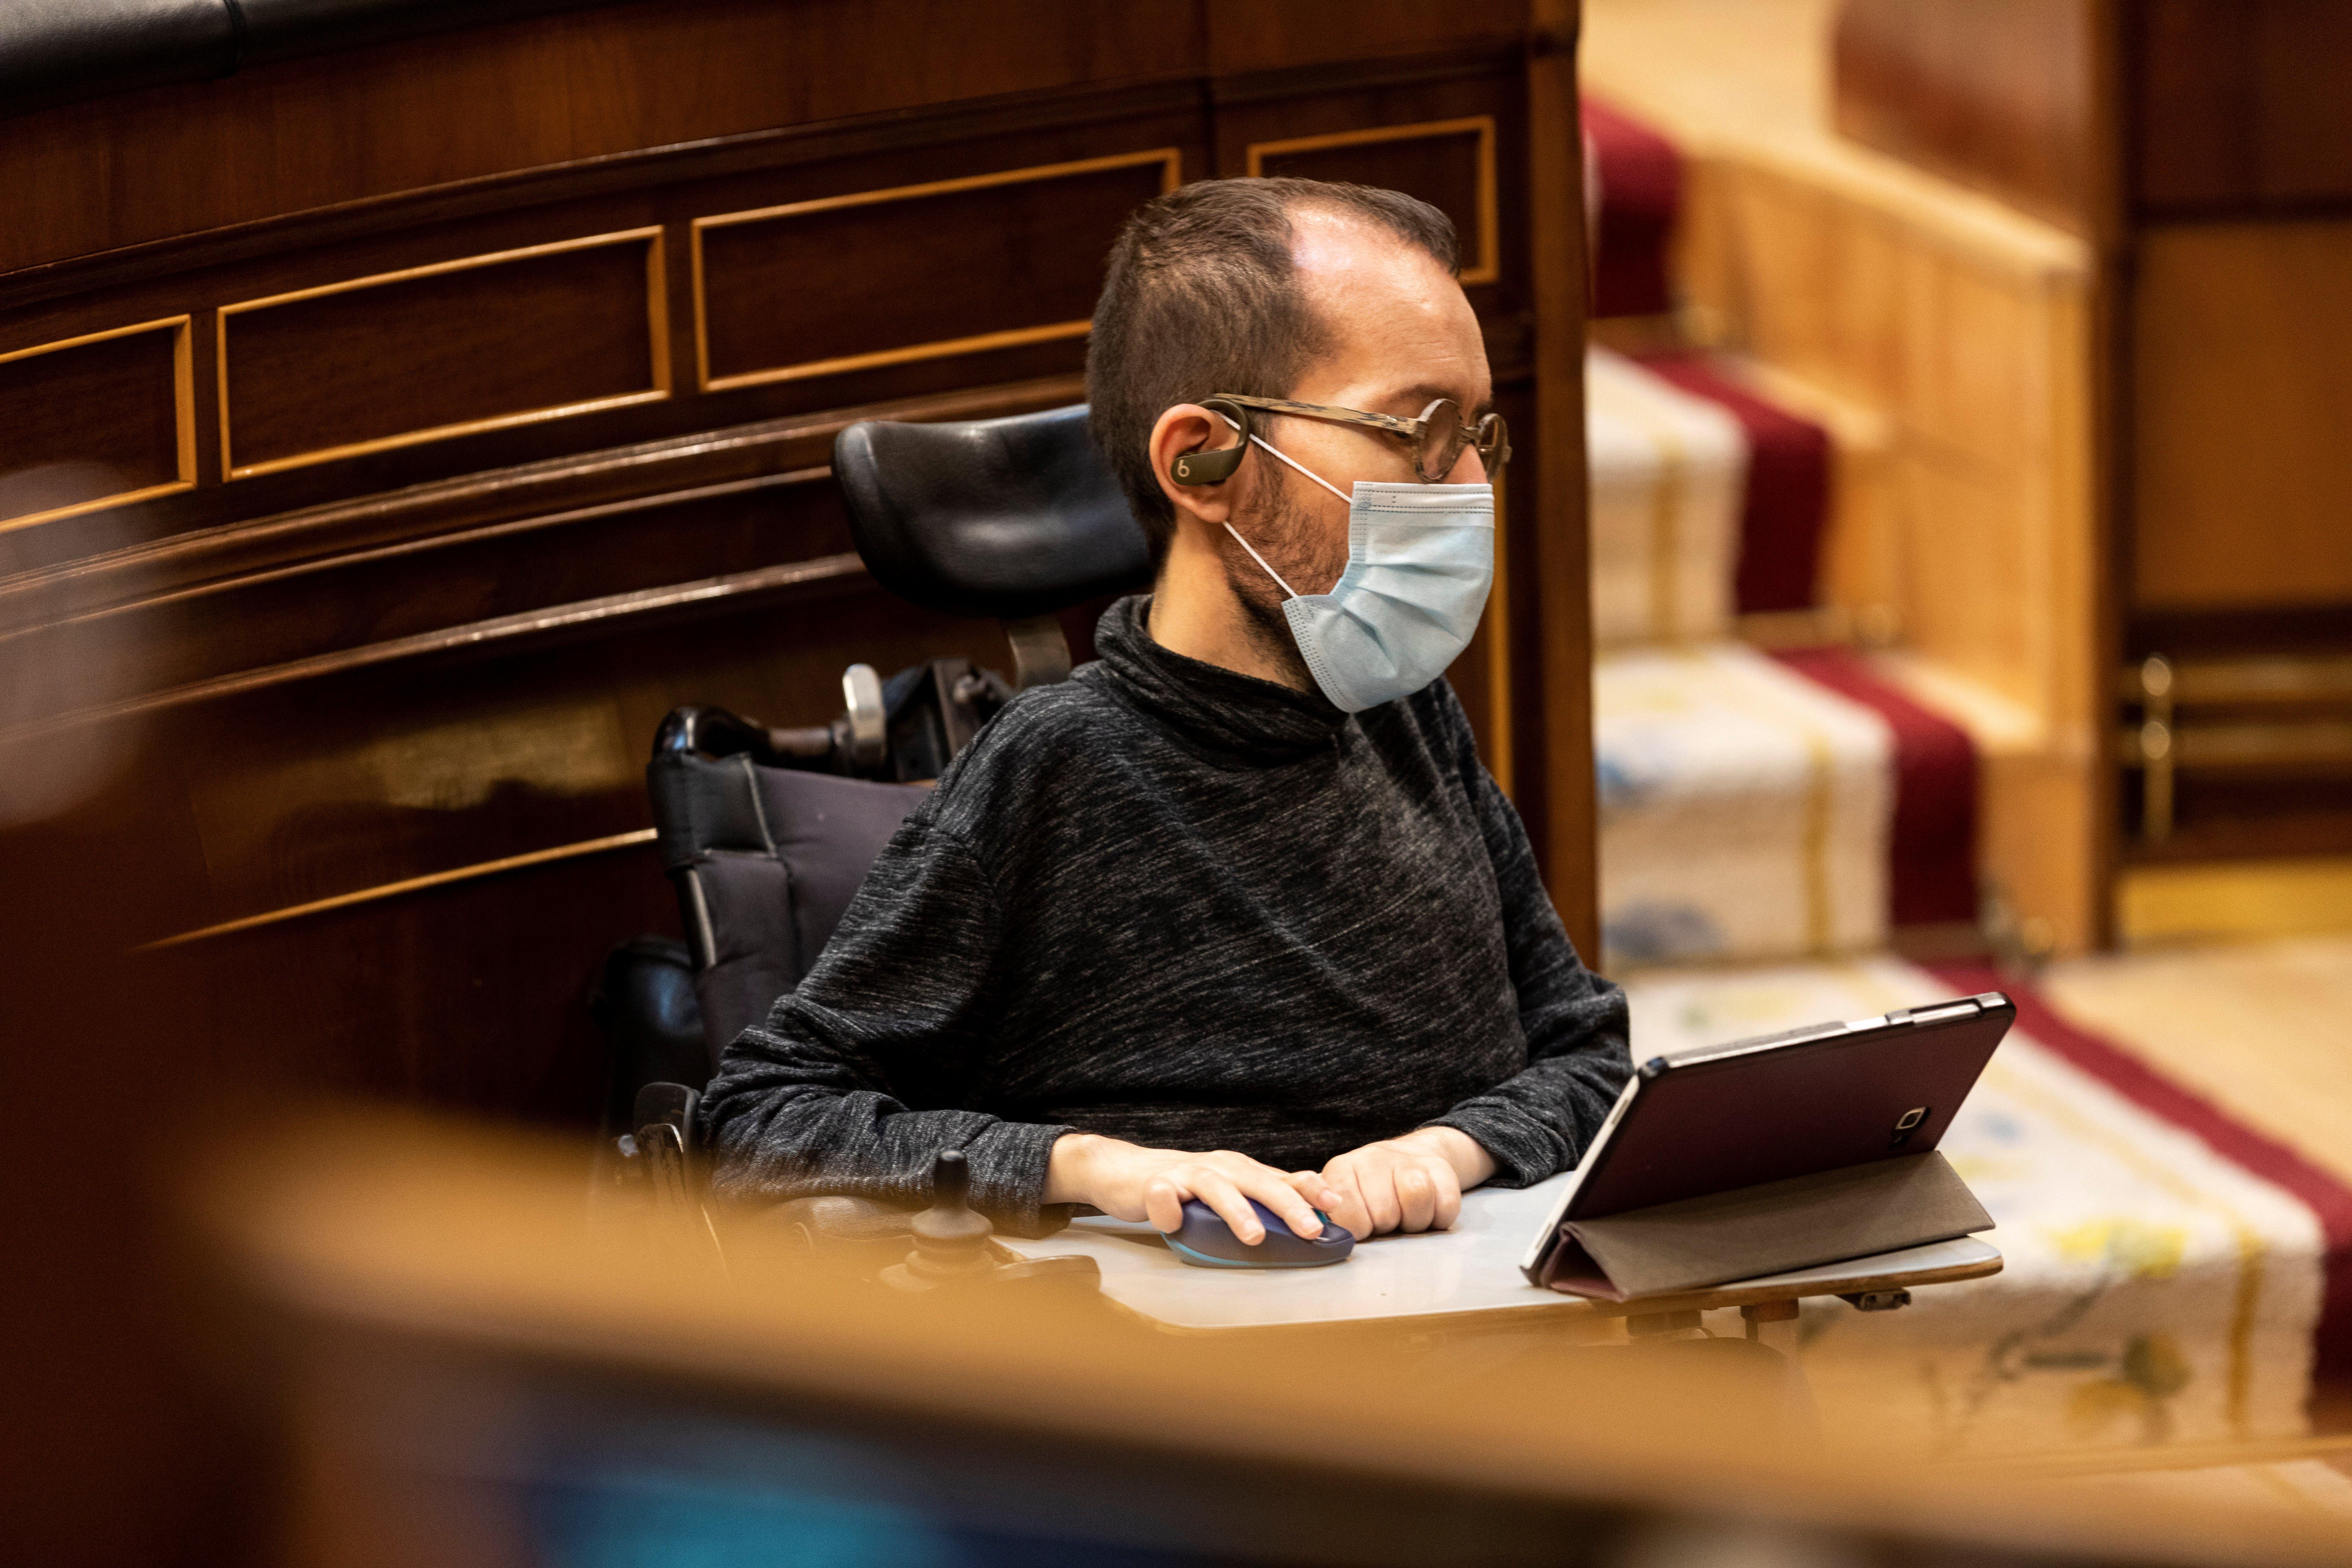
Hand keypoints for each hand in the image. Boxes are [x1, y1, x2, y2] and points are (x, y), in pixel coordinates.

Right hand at [1046, 1133, 1340, 1246]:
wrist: (1127, 1171)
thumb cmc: (1188, 1188)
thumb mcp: (1232, 1193)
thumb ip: (1263, 1205)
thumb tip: (1314, 1224)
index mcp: (1243, 1172)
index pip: (1283, 1177)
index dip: (1310, 1188)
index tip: (1336, 1205)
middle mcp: (1221, 1168)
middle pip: (1259, 1182)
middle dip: (1287, 1204)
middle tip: (1311, 1229)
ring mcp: (1188, 1173)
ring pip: (1216, 1187)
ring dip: (1236, 1210)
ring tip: (1254, 1235)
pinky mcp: (1155, 1183)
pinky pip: (1162, 1194)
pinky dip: (1167, 1205)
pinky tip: (1171, 1219)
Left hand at [1319, 1126, 1496, 1239]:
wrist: (1408, 1157)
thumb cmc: (1368, 1191)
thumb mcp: (1338, 1200)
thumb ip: (1326, 1218)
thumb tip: (1318, 1235)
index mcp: (1341, 1170)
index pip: (1346, 1211)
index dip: (1356, 1230)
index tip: (1362, 1231)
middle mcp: (1372, 1159)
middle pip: (1383, 1212)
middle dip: (1385, 1226)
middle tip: (1385, 1220)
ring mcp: (1407, 1160)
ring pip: (1416, 1197)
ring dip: (1413, 1221)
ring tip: (1405, 1217)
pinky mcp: (1439, 1167)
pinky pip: (1445, 1205)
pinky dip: (1439, 1217)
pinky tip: (1428, 1210)